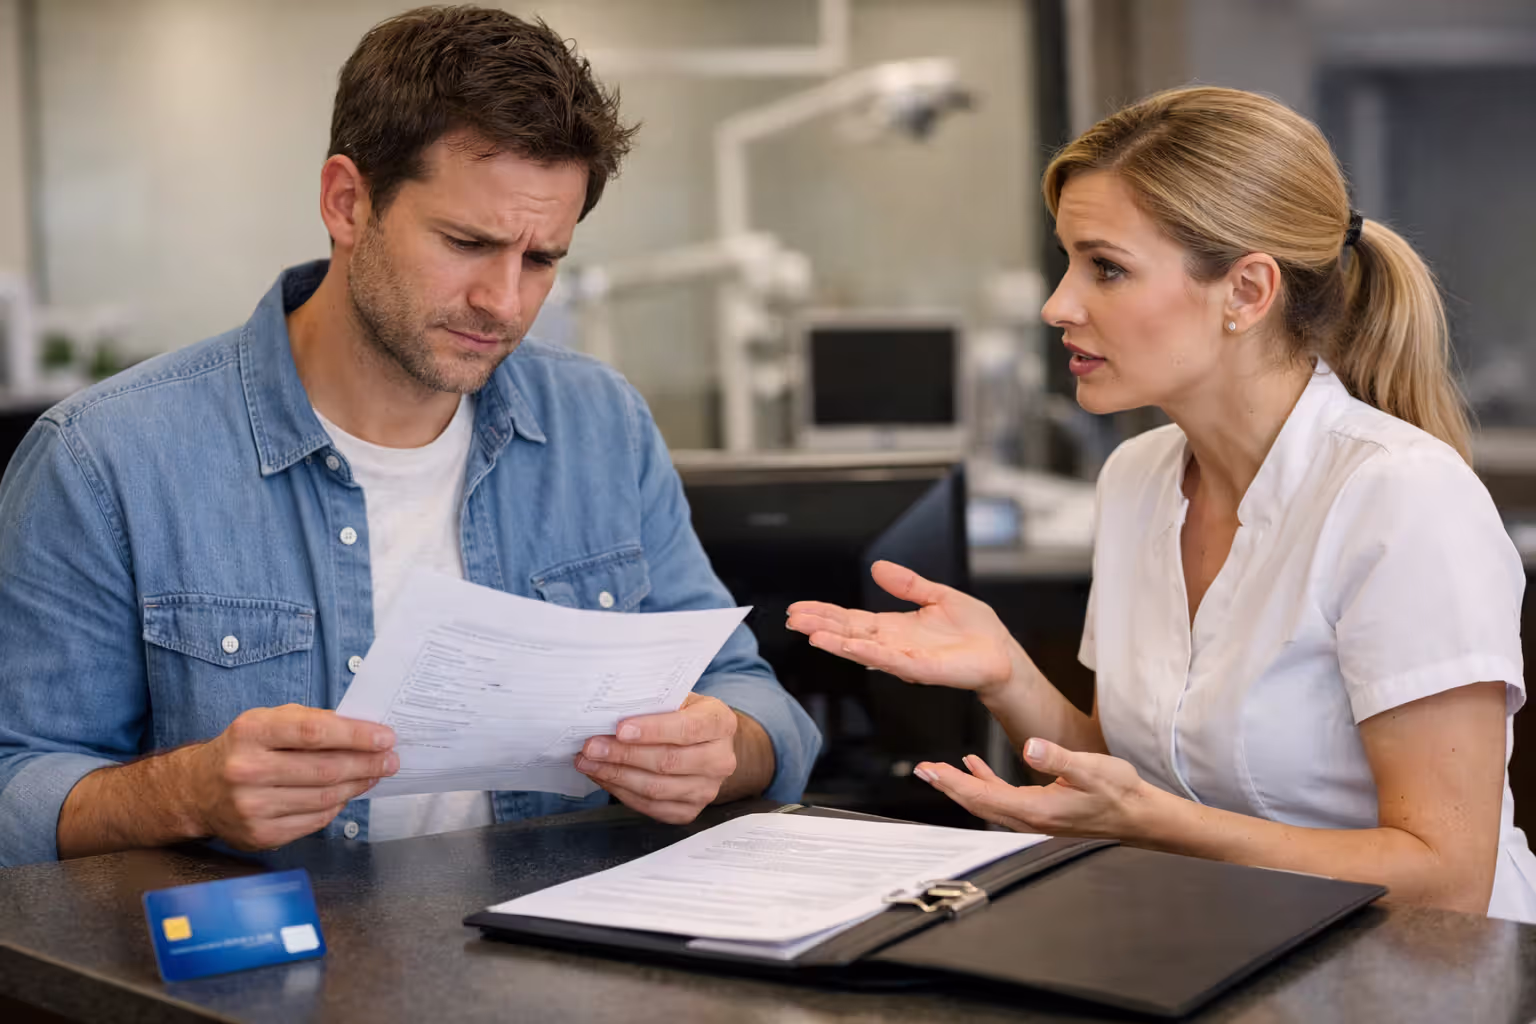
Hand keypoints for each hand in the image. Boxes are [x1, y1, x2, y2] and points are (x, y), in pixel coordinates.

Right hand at [185, 704, 397, 850]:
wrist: (197, 790)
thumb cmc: (244, 749)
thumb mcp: (269, 720)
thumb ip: (312, 721)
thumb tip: (363, 729)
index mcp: (251, 732)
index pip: (315, 732)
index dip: (356, 736)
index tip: (385, 737)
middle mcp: (247, 770)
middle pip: (324, 769)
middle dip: (367, 764)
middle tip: (390, 760)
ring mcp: (251, 806)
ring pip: (323, 798)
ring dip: (357, 786)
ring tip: (374, 775)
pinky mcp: (259, 834)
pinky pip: (314, 820)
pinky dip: (337, 807)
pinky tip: (346, 794)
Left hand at [575, 693, 737, 824]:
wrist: (706, 744)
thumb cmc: (685, 715)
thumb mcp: (678, 698)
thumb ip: (654, 702)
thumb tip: (611, 709)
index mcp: (721, 723)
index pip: (688, 728)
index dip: (653, 730)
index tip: (620, 729)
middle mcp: (721, 759)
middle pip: (667, 761)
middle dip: (623, 754)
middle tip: (591, 747)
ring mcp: (707, 790)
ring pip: (656, 788)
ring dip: (616, 776)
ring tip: (588, 763)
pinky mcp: (690, 811)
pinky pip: (651, 807)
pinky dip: (622, 793)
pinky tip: (604, 777)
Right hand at [786, 560, 1023, 696]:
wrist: (1001, 653)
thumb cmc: (975, 631)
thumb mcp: (937, 596)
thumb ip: (907, 584)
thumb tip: (877, 566)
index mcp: (894, 627)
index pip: (851, 619)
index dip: (825, 613)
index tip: (799, 608)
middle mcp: (893, 644)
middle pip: (848, 633)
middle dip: (819, 625)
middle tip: (791, 618)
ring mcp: (904, 658)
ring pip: (862, 649)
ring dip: (835, 641)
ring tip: (810, 633)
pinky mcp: (921, 669)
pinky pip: (889, 660)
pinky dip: (867, 652)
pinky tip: (847, 646)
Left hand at [914, 738, 1156, 839]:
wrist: (1138, 816)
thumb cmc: (1119, 793)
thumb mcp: (1092, 769)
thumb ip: (1059, 758)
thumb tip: (1031, 747)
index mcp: (1037, 810)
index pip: (984, 797)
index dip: (954, 784)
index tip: (931, 772)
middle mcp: (1030, 820)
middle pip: (978, 804)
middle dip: (948, 787)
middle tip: (922, 771)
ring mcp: (1034, 819)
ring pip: (987, 802)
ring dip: (961, 785)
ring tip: (938, 771)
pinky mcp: (1040, 811)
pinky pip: (1002, 799)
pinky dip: (985, 783)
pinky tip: (975, 767)